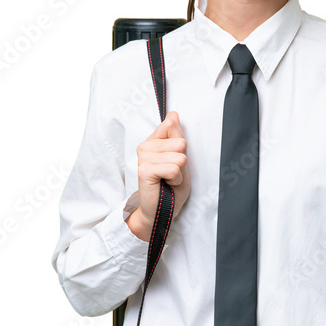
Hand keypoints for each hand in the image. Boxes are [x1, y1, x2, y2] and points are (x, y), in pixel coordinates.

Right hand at [128, 111, 190, 241]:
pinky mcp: (145, 170)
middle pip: (180, 143)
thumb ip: (176, 136)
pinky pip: (173, 168)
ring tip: (168, 179)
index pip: (173, 127)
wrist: (160, 211)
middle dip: (182, 161)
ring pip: (179, 156)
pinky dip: (175, 179)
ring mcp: (143, 157)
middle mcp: (145, 146)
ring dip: (179, 172)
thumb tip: (173, 114)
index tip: (174, 159)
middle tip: (172, 173)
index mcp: (153, 140)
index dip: (181, 147)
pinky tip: (166, 184)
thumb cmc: (170, 186)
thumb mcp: (180, 157)